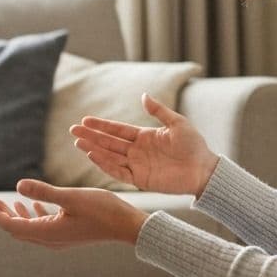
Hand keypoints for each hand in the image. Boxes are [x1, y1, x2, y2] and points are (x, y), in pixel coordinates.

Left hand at [0, 179, 147, 247]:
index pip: (12, 225)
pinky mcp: (67, 234)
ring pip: (28, 227)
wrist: (126, 226)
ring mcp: (59, 238)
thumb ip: (44, 192)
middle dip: (0, 215)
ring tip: (1, 202)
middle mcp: (50, 240)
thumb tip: (18, 186)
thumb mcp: (71, 198)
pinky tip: (31, 205)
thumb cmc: (102, 210)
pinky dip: (32, 215)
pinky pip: (42, 226)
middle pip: (16, 228)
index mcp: (48, 233)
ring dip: (15, 215)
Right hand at [70, 93, 218, 196]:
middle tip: (73, 130)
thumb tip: (143, 96)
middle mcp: (137, 151)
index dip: (101, 125)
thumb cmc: (194, 145)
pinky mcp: (140, 180)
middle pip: (109, 142)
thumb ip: (159, 111)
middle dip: (91, 136)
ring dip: (94, 149)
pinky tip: (93, 156)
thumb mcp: (177, 123)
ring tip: (78, 142)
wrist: (204, 170)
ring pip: (110, 156)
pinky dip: (105, 165)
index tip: (85, 120)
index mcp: (144, 137)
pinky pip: (119, 172)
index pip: (117, 130)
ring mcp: (138, 165)